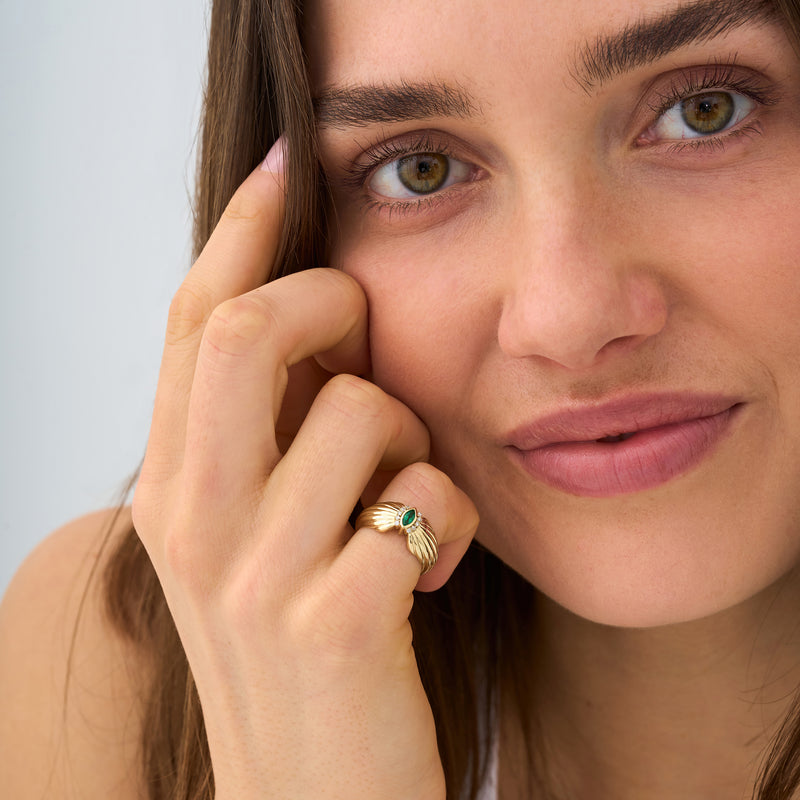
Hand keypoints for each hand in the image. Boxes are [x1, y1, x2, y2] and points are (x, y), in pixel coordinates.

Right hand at [132, 142, 478, 799]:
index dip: (239, 233)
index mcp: (172, 490)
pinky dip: (450, 517)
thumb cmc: (302, 653)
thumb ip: (263, 437)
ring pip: (359, 409)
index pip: (190, 323)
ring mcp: (255, 578)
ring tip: (405, 502)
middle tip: (363, 331)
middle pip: (244, 331)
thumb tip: (312, 323)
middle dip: (323, 300)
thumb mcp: (257, 536)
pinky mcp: (337, 623)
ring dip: (409, 438)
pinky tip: (434, 568)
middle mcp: (193, 522)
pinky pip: (423, 498)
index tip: (281, 165)